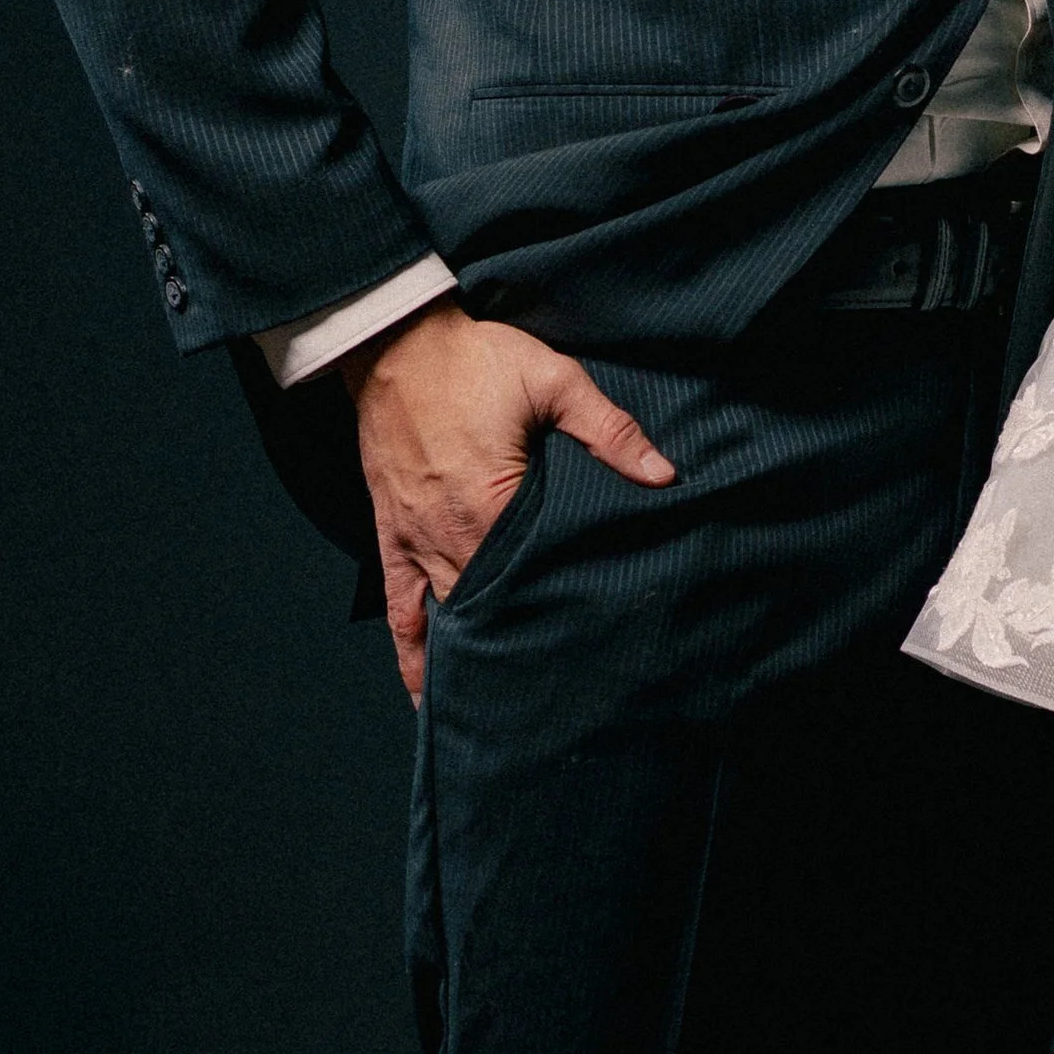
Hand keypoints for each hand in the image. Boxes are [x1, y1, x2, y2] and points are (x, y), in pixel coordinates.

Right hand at [343, 299, 673, 700]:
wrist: (396, 341)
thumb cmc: (475, 359)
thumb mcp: (554, 381)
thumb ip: (609, 431)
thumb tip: (663, 474)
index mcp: (491, 503)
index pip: (530, 579)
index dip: (558, 615)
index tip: (586, 656)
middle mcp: (448, 534)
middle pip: (488, 611)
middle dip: (519, 650)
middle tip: (552, 701)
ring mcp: (414, 538)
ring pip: (443, 620)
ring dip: (468, 661)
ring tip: (496, 712)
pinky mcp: (390, 532)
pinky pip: (397, 606)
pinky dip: (410, 649)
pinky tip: (424, 688)